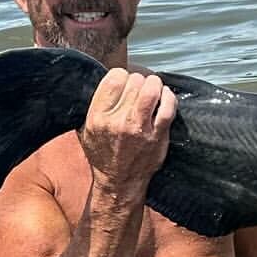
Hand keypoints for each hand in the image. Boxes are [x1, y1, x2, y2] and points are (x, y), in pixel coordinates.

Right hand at [79, 68, 176, 197]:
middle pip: (134, 82)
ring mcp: (138, 128)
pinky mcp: (157, 136)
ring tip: (154, 87)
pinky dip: (169, 97)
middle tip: (141, 86)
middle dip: (139, 80)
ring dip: (155, 84)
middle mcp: (117, 121)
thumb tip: (107, 82)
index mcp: (97, 117)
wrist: (119, 181)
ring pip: (151, 91)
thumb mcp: (86, 130)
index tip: (125, 79)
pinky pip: (168, 108)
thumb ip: (94, 107)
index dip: (122, 74)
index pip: (114, 79)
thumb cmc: (103, 155)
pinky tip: (166, 97)